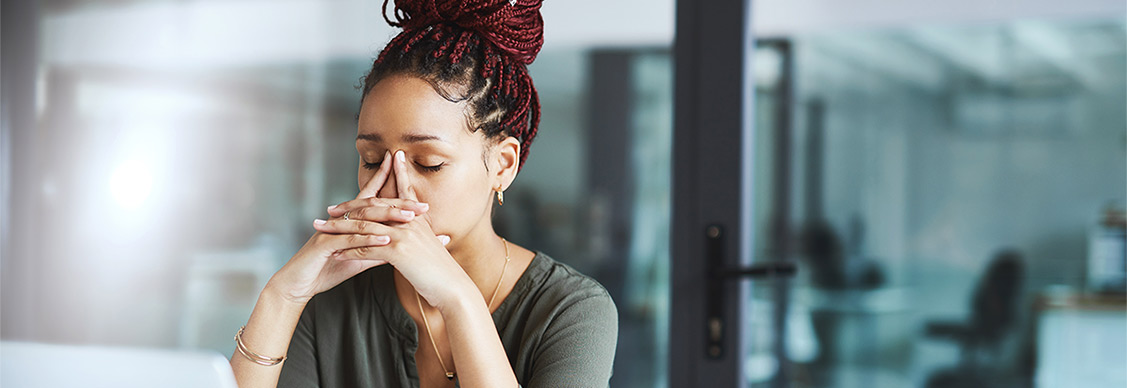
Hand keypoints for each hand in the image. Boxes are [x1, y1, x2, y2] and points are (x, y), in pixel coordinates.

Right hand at [267, 151, 430, 303]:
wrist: (298, 285)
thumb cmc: (327, 269)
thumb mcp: (358, 259)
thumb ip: (378, 250)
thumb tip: (400, 245)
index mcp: (349, 221)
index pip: (372, 199)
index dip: (388, 185)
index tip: (414, 185)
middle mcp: (341, 220)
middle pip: (373, 206)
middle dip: (399, 203)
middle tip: (422, 206)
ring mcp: (332, 230)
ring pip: (364, 219)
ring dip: (388, 217)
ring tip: (410, 218)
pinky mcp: (325, 244)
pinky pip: (350, 239)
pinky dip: (369, 239)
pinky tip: (386, 239)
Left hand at [316, 150, 474, 310]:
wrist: (453, 288)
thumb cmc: (442, 272)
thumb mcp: (431, 246)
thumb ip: (419, 235)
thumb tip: (411, 233)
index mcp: (417, 218)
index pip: (400, 191)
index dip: (387, 177)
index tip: (374, 168)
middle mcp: (410, 221)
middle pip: (373, 207)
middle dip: (349, 207)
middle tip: (329, 209)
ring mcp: (404, 235)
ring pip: (364, 227)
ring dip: (340, 229)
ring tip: (322, 230)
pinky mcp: (398, 252)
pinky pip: (366, 249)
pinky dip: (349, 251)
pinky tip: (335, 254)